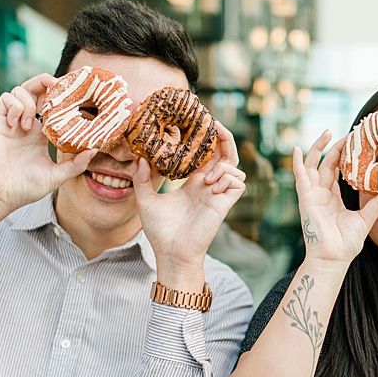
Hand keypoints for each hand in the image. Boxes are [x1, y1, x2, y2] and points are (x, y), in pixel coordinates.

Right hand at [0, 73, 98, 228]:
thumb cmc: (23, 189)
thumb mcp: (55, 177)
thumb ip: (75, 165)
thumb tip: (95, 150)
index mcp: (39, 135)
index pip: (50, 106)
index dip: (60, 97)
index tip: (73, 95)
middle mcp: (25, 125)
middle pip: (35, 90)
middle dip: (46, 81)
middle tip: (56, 85)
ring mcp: (10, 122)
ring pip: (20, 91)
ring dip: (28, 102)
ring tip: (28, 127)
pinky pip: (5, 99)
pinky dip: (14, 106)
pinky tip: (16, 125)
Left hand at [134, 121, 246, 291]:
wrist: (171, 253)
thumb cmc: (160, 231)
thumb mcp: (145, 200)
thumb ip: (141, 179)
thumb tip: (140, 157)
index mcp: (192, 182)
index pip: (206, 154)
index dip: (206, 138)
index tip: (198, 123)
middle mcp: (208, 185)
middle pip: (225, 154)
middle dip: (224, 137)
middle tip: (214, 123)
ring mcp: (217, 194)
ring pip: (234, 167)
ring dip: (223, 164)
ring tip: (205, 178)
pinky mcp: (224, 204)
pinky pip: (237, 182)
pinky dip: (227, 178)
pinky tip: (210, 186)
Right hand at [293, 131, 377, 269]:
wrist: (333, 258)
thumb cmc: (347, 244)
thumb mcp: (367, 217)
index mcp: (333, 199)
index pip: (337, 171)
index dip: (344, 156)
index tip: (355, 143)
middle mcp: (321, 194)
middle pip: (326, 164)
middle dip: (335, 148)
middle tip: (348, 134)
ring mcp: (312, 195)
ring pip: (312, 165)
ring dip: (317, 148)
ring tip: (326, 132)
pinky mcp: (305, 198)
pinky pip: (299, 176)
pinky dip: (296, 162)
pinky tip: (295, 149)